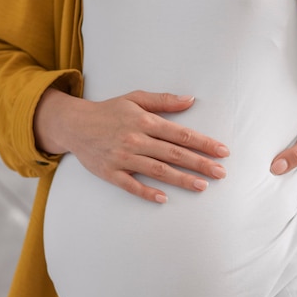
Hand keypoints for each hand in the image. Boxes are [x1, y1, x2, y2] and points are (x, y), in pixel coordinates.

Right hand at [34, 88, 229, 202]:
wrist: (74, 124)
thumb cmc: (108, 110)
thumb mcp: (135, 98)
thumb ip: (164, 100)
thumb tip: (190, 99)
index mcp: (144, 121)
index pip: (181, 134)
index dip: (203, 143)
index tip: (222, 151)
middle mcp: (136, 140)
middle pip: (174, 154)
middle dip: (200, 163)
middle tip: (221, 172)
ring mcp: (123, 158)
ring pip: (158, 170)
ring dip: (181, 179)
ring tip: (203, 186)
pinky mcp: (110, 173)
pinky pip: (131, 185)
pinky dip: (147, 192)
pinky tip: (164, 198)